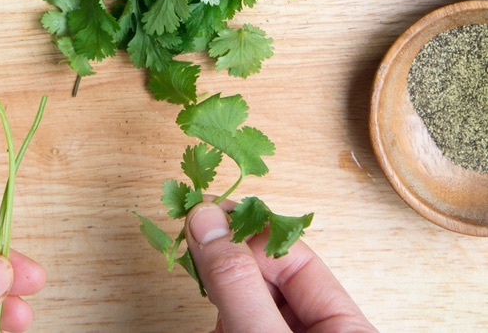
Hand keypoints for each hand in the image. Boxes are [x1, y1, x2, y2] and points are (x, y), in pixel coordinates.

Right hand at [186, 202, 376, 332]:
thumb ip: (238, 283)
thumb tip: (206, 217)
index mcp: (345, 325)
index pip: (291, 256)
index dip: (246, 231)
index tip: (202, 212)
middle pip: (265, 279)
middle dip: (227, 268)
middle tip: (189, 247)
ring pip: (246, 305)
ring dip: (220, 301)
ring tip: (207, 306)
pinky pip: (239, 326)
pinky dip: (220, 324)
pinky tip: (215, 327)